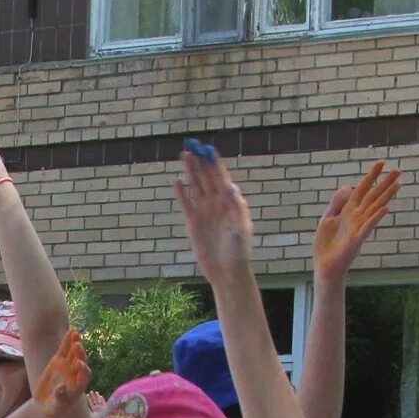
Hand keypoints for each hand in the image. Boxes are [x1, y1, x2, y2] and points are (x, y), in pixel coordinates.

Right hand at [34, 328, 89, 414]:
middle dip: (80, 353)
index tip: (77, 364)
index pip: (85, 374)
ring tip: (75, 332)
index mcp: (79, 384)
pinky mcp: (58, 362)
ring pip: (74, 353)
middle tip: (77, 345)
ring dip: (75, 342)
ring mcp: (67, 366)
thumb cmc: (54, 409)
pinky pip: (64, 350)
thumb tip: (61, 388)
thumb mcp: (57, 406)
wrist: (45, 406)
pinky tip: (70, 331)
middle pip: (81, 361)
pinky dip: (67, 341)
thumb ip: (60, 397)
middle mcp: (76, 373)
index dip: (83, 368)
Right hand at [172, 141, 254, 284]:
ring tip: (185, 156)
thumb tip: (231, 188)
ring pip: (196, 187)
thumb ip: (237, 208)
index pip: (221, 177)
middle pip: (207, 178)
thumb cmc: (239, 250)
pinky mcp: (194, 223)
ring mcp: (205, 212)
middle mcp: (217, 204)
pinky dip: (182, 193)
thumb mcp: (242, 227)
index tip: (209, 149)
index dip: (215, 163)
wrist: (227, 270)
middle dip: (201, 162)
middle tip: (193, 146)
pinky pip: (186, 204)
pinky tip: (177, 182)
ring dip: (191, 172)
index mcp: (230, 202)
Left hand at [313, 160, 400, 282]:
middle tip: (398, 170)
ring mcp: (359, 227)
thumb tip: (347, 187)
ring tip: (398, 184)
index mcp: (348, 211)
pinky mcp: (357, 240)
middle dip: (385, 183)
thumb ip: (336, 203)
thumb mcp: (327, 219)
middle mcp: (357, 217)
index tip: (381, 162)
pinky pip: (368, 227)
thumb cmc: (326, 245)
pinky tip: (384, 209)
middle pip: (373, 196)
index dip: (371, 176)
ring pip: (375, 208)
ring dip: (386, 196)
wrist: (324, 266)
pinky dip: (375, 218)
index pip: (362, 189)